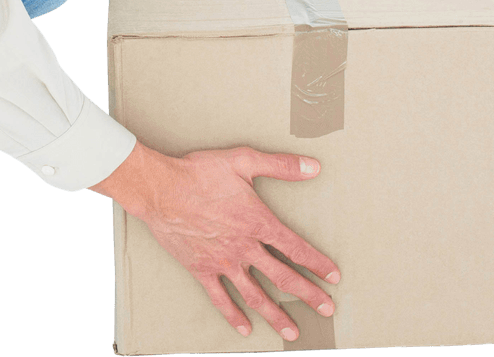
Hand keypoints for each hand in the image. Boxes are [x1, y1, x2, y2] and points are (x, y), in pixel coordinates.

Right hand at [91, 141, 339, 340]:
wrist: (161, 189)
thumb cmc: (199, 173)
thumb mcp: (242, 161)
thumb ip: (279, 166)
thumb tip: (313, 167)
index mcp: (257, 222)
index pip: (295, 248)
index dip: (317, 263)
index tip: (333, 276)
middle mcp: (244, 247)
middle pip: (282, 277)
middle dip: (308, 294)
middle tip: (327, 309)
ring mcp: (223, 262)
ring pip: (255, 295)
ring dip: (276, 315)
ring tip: (292, 332)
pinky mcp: (201, 270)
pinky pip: (221, 298)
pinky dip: (233, 315)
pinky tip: (245, 327)